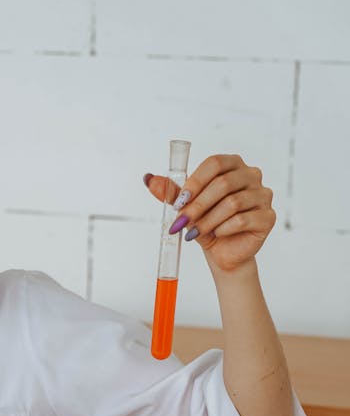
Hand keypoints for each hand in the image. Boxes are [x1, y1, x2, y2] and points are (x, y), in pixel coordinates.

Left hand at [144, 154, 275, 273]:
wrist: (224, 252)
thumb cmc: (206, 224)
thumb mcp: (186, 207)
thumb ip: (170, 192)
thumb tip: (148, 178)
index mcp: (233, 165)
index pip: (215, 163)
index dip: (195, 181)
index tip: (179, 201)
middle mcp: (252, 175)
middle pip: (223, 184)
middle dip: (197, 205)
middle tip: (181, 222)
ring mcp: (263, 195)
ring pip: (232, 203)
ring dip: (208, 220)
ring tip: (195, 233)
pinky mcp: (268, 217)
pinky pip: (243, 220)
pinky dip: (224, 229)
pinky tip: (216, 235)